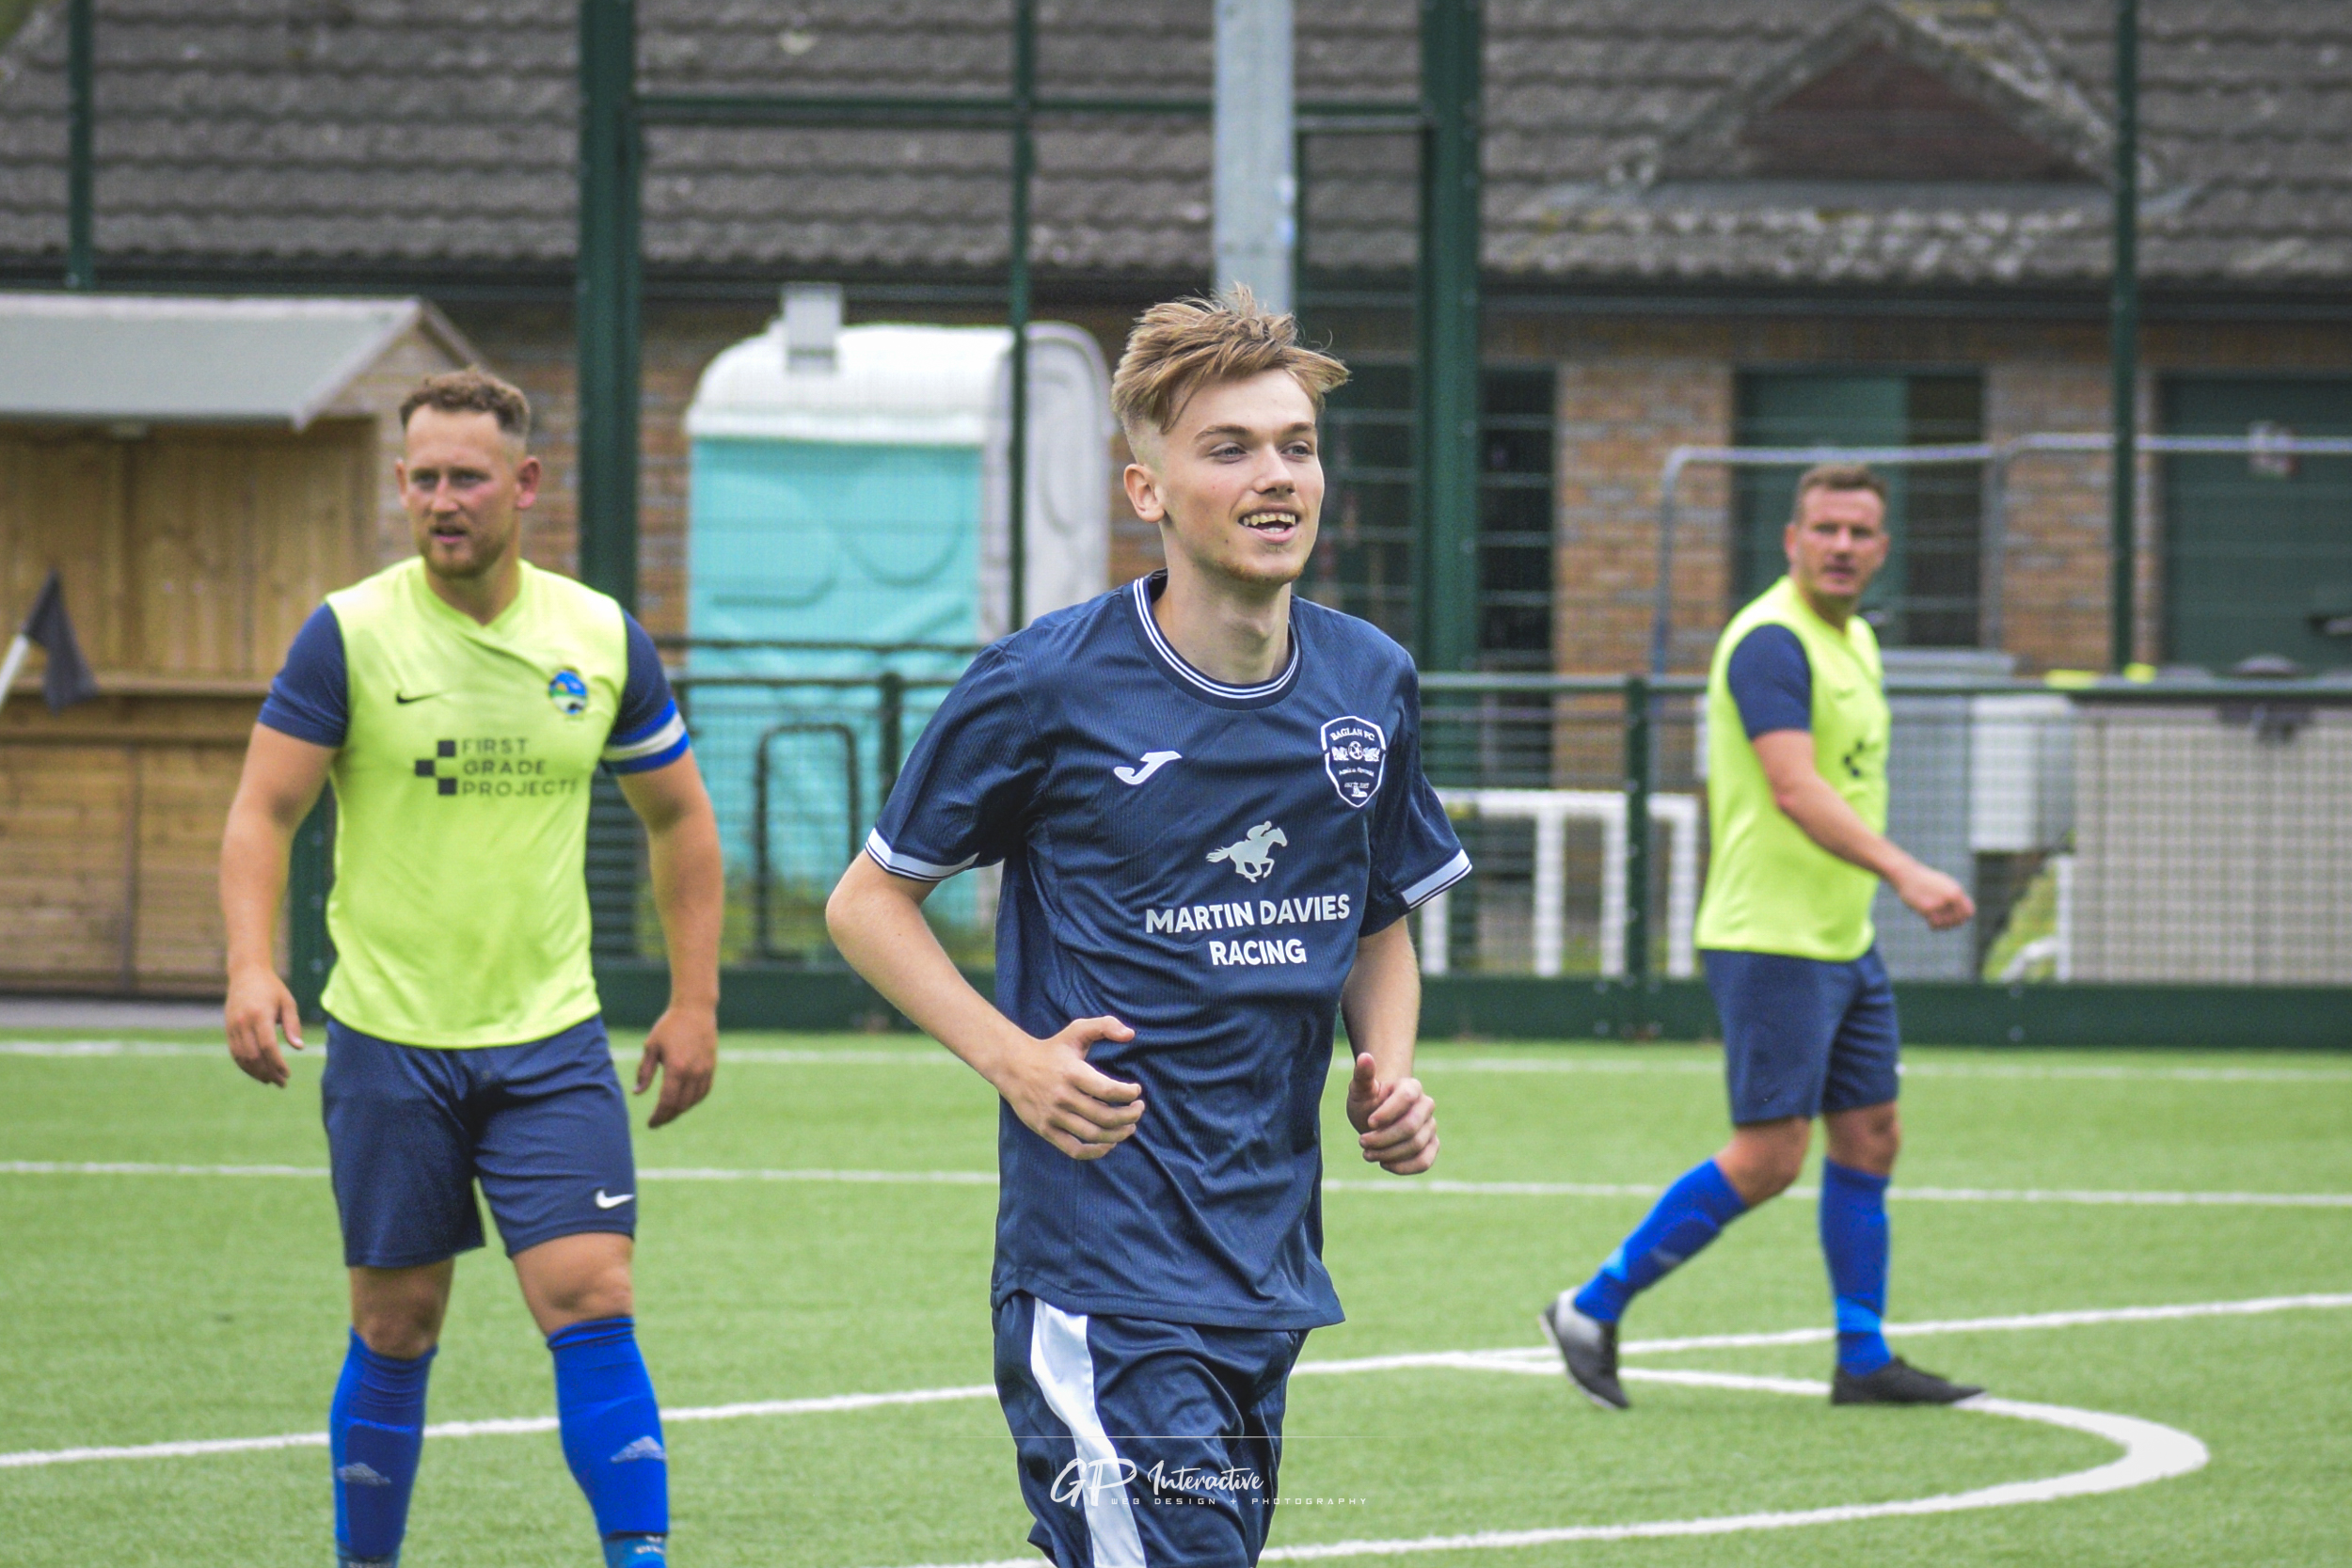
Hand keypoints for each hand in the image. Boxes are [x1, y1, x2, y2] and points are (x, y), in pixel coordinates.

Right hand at [224, 964, 303, 1087]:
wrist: (246, 974)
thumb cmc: (272, 988)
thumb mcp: (288, 1002)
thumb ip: (293, 1025)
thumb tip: (299, 1048)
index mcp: (260, 1015)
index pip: (268, 1046)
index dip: (277, 1063)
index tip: (288, 1074)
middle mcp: (243, 1023)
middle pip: (254, 1055)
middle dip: (268, 1072)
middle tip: (282, 1083)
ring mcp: (233, 1027)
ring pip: (242, 1057)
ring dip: (256, 1072)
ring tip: (271, 1080)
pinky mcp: (228, 1029)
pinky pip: (235, 1052)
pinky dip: (245, 1065)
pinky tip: (257, 1072)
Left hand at [635, 1003, 717, 1126]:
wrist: (695, 1010)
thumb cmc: (669, 1026)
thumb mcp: (651, 1047)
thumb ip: (644, 1072)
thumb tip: (637, 1093)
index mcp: (676, 1068)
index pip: (667, 1102)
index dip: (658, 1116)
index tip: (651, 1123)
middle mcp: (693, 1072)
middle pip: (681, 1105)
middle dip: (668, 1116)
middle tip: (657, 1121)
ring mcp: (705, 1070)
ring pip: (693, 1101)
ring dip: (680, 1110)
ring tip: (668, 1112)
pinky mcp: (711, 1067)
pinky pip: (704, 1091)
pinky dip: (693, 1101)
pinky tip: (684, 1102)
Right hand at [992, 1016, 1142, 1160]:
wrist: (1013, 1066)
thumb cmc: (1052, 1049)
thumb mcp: (1077, 1030)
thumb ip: (1105, 1025)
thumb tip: (1131, 1035)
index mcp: (1072, 1072)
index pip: (1108, 1091)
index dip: (1129, 1094)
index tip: (1136, 1091)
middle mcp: (1062, 1096)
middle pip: (1105, 1116)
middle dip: (1130, 1116)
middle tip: (1139, 1110)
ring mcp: (1053, 1115)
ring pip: (1093, 1134)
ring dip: (1118, 1134)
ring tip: (1129, 1127)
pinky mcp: (1045, 1130)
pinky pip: (1074, 1149)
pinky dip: (1096, 1152)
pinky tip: (1108, 1144)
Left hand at [1345, 1052, 1437, 1173]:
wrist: (1376, 1117)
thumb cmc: (1368, 1100)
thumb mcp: (1360, 1089)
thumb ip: (1363, 1075)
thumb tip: (1364, 1057)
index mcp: (1411, 1087)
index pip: (1407, 1098)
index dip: (1387, 1113)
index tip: (1368, 1123)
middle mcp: (1426, 1105)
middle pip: (1411, 1127)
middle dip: (1383, 1139)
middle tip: (1362, 1143)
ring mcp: (1431, 1126)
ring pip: (1416, 1145)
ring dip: (1388, 1154)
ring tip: (1367, 1154)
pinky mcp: (1431, 1146)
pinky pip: (1425, 1161)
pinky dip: (1404, 1167)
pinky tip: (1385, 1164)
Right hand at [1894, 863, 1974, 929]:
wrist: (1907, 875)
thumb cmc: (1925, 880)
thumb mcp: (1944, 884)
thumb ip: (1954, 896)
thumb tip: (1964, 911)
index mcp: (1956, 891)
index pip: (1969, 912)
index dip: (1963, 918)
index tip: (1954, 919)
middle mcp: (1951, 896)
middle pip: (1959, 919)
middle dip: (1952, 924)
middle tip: (1943, 923)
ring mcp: (1940, 902)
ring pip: (1947, 923)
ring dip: (1942, 925)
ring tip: (1935, 921)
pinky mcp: (1928, 908)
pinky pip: (1935, 923)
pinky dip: (1933, 925)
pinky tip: (1929, 922)